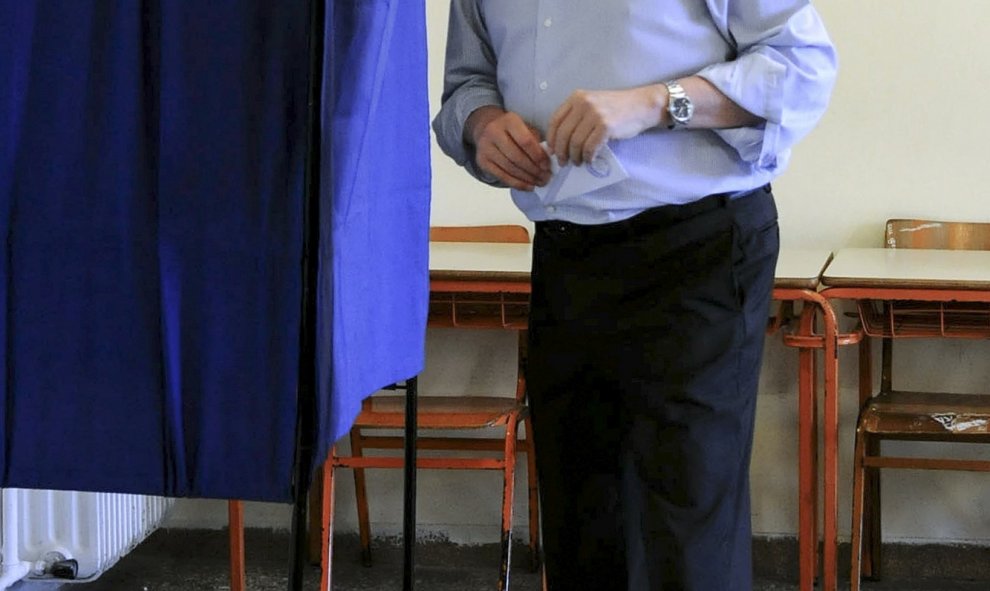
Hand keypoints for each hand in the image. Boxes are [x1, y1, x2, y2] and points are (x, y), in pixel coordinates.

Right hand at [468, 107, 550, 190]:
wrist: (488, 130)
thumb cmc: (513, 131)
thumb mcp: (526, 128)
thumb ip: (536, 142)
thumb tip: (546, 163)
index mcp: (509, 121)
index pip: (525, 141)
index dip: (538, 156)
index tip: (547, 166)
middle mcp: (494, 132)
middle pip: (517, 157)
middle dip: (534, 170)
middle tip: (546, 177)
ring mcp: (485, 147)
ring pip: (510, 168)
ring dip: (527, 178)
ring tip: (539, 182)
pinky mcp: (482, 161)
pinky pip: (502, 176)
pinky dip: (517, 184)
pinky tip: (528, 186)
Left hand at [547, 86, 663, 165]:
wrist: (641, 105)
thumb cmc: (616, 109)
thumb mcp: (592, 105)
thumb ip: (576, 117)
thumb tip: (559, 142)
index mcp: (576, 97)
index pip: (555, 120)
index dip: (551, 139)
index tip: (552, 151)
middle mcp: (584, 103)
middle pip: (563, 134)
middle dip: (561, 152)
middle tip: (563, 162)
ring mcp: (595, 114)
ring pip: (575, 142)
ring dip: (575, 156)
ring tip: (578, 162)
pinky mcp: (606, 126)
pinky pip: (590, 147)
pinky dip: (588, 157)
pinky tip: (590, 160)